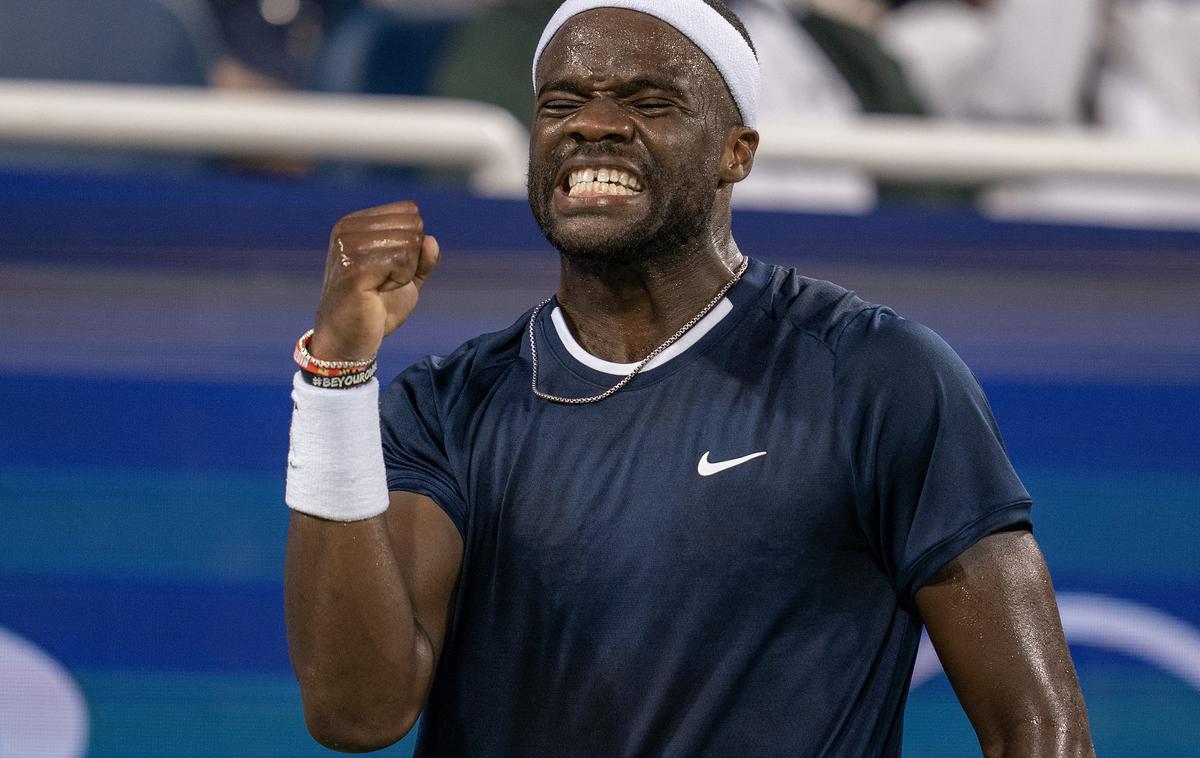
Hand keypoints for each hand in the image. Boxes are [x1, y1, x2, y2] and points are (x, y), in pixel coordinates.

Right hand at [310, 202, 439, 360]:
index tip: (389, 268)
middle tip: (385, 281)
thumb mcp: (406, 278)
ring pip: (409, 244)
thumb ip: (422, 257)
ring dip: (404, 272)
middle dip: (410, 259)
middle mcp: (347, 228)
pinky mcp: (354, 267)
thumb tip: (431, 240)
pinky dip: (400, 281)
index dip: (412, 246)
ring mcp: (348, 246)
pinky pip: (402, 261)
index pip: (409, 213)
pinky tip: (378, 292)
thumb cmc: (376, 308)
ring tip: (380, 288)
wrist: (349, 340)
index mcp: (356, 223)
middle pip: (412, 226)